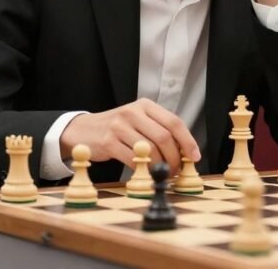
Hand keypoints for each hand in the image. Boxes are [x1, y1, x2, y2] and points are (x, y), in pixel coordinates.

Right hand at [60, 98, 200, 172]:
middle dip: (175, 158)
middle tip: (176, 170)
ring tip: (163, 173)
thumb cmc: (117, 129)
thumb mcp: (138, 121)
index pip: (174, 122)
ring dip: (161, 166)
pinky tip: (145, 173)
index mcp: (145, 105)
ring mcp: (119, 126)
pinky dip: (143, 169)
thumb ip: (159, 131)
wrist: (83, 130)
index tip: (194, 156)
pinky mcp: (108, 142)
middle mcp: (133, 112)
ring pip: (151, 149)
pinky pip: (133, 159)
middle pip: (164, 137)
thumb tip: (185, 152)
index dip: (188, 141)